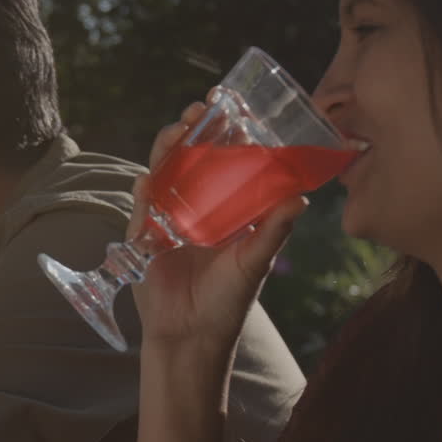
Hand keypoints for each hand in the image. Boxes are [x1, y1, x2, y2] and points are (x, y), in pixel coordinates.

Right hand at [128, 101, 307, 353]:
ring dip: (167, 147)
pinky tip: (149, 178)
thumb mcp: (255, 263)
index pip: (226, 159)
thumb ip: (272, 231)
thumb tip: (300, 199)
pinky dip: (144, 187)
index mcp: (226, 208)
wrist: (190, 335)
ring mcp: (167, 216)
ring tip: (177, 131)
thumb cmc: (228, 302)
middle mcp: (196, 206)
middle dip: (193, 130)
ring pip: (164, 170)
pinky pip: (142, 202)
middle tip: (201, 110)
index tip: (234, 106)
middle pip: (190, 156)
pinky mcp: (143, 232)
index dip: (227, 132)